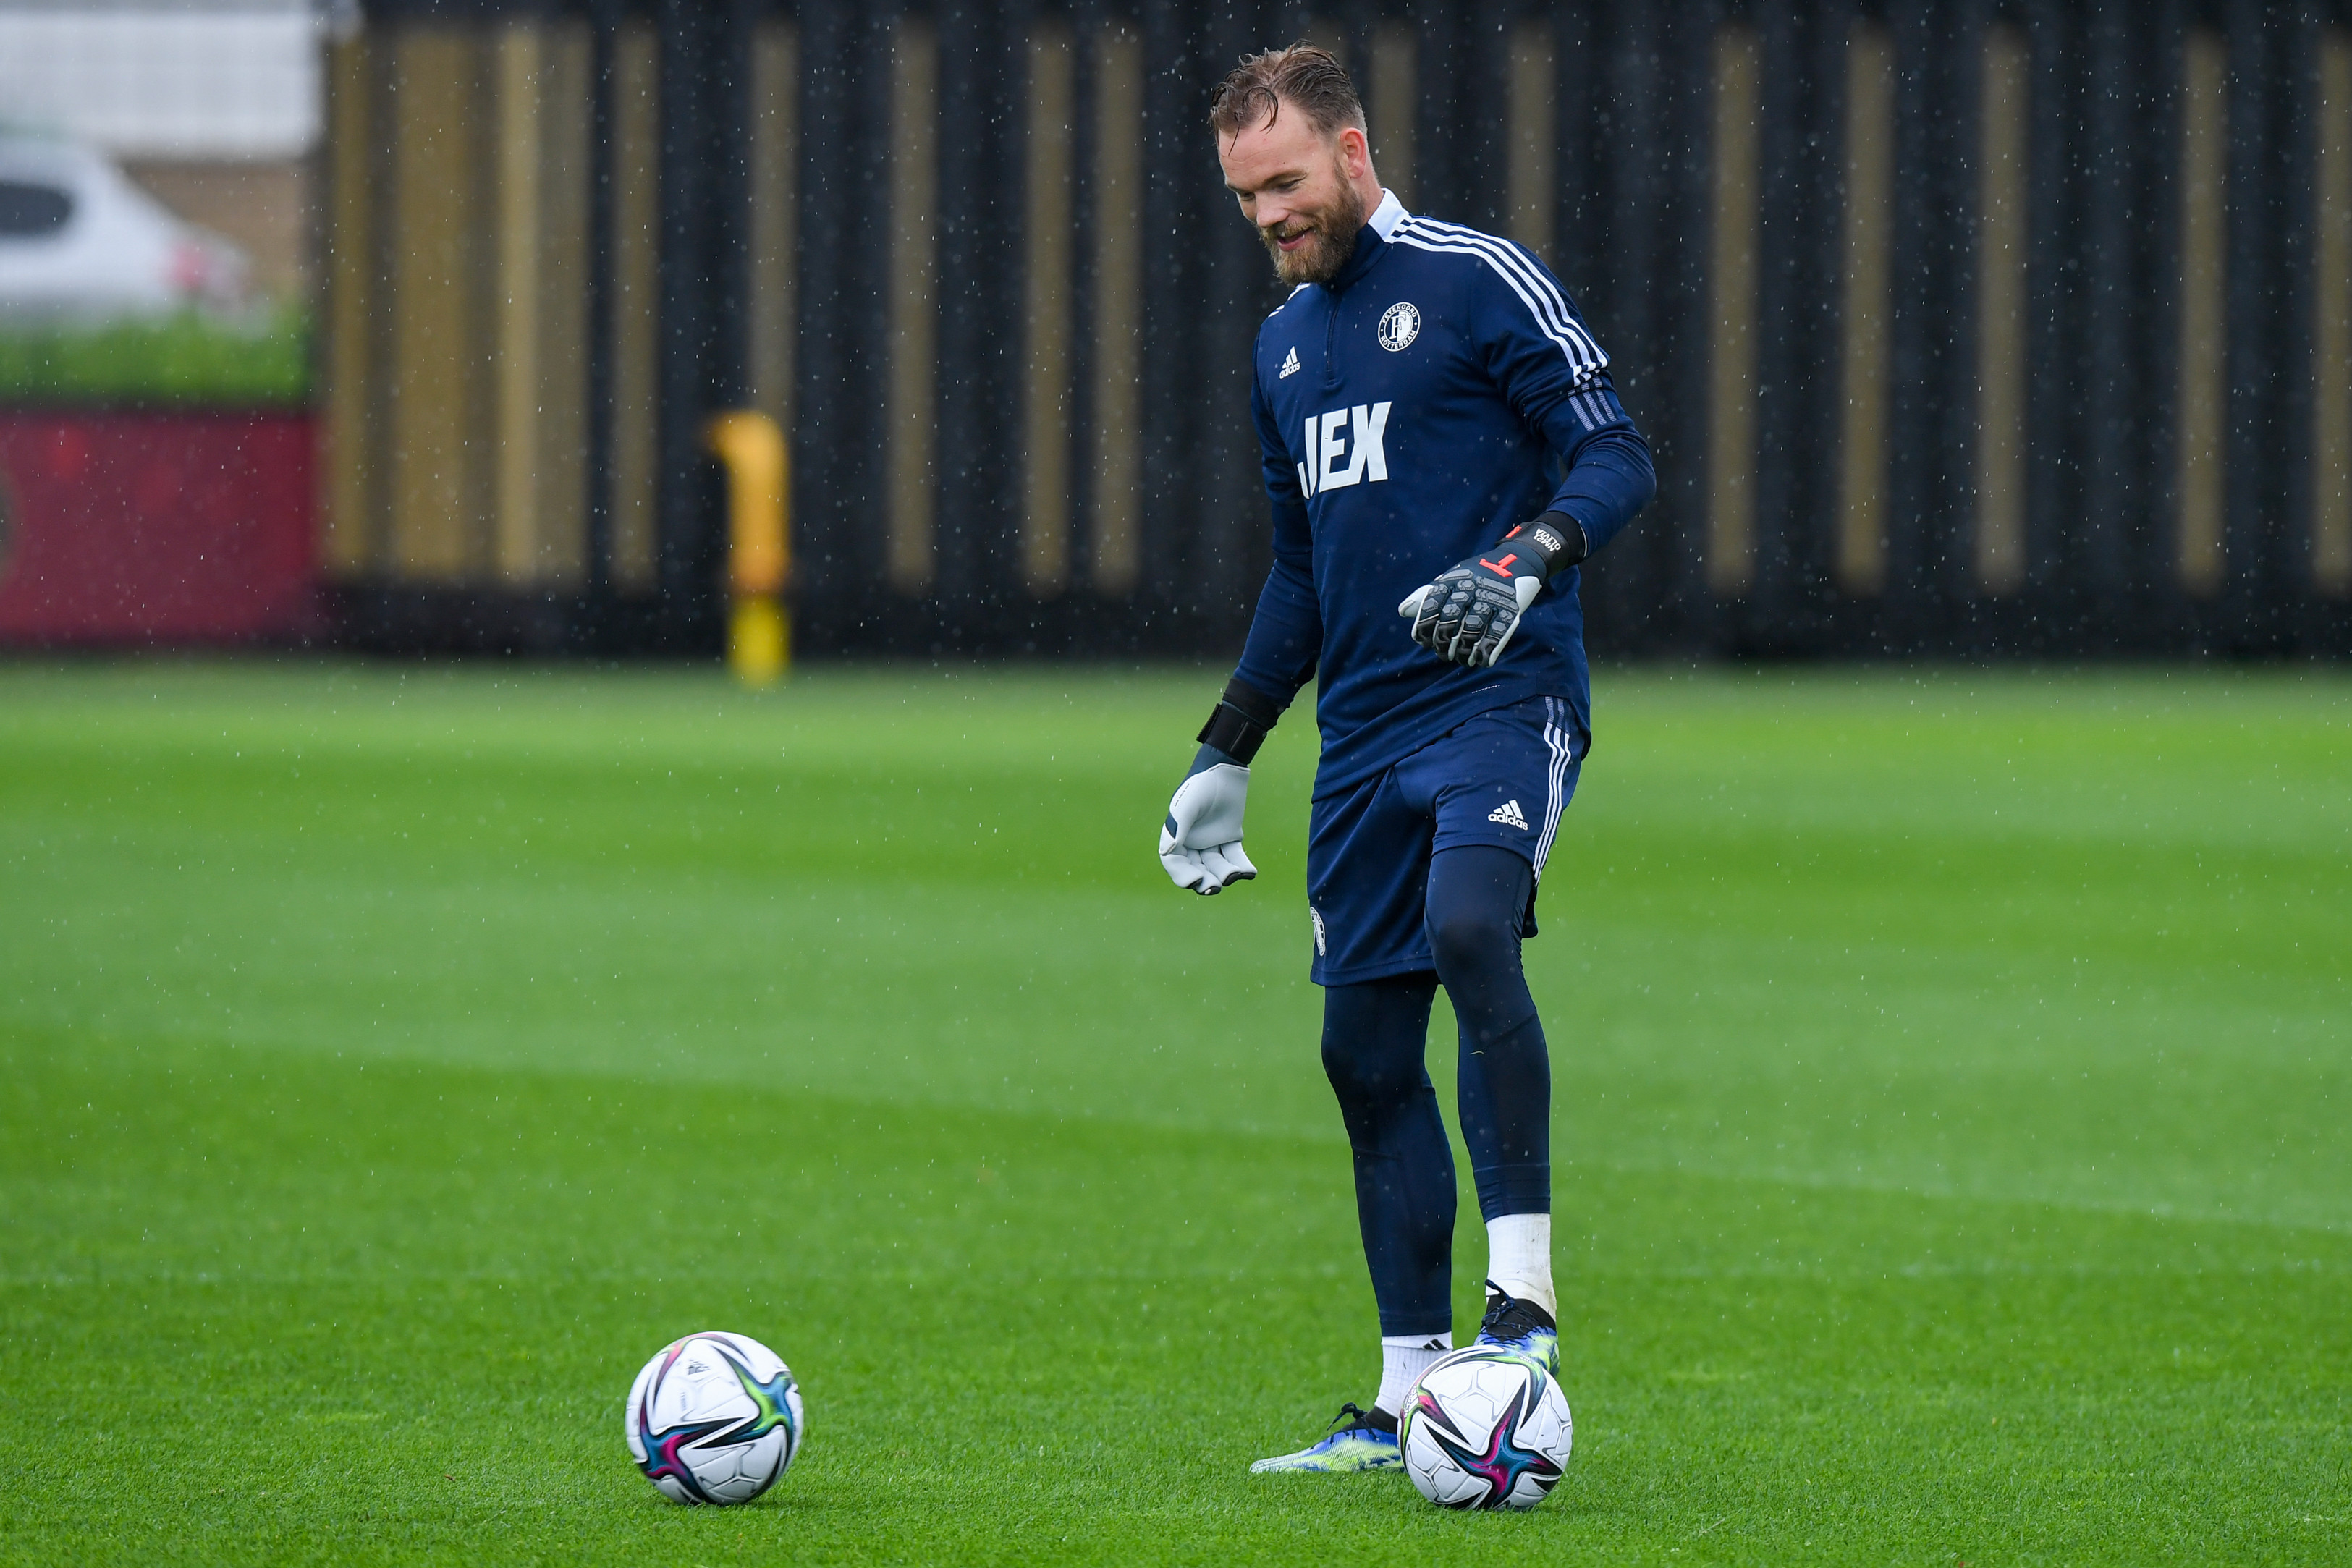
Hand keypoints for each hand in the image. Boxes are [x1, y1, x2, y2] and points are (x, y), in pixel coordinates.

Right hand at [1159, 749, 1255, 893]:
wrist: (1225, 769)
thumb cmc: (1200, 785)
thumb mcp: (1186, 806)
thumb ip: (1177, 828)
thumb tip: (1167, 852)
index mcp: (1176, 836)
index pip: (1175, 863)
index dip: (1182, 876)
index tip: (1196, 880)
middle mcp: (1192, 842)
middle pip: (1196, 870)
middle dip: (1205, 881)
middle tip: (1215, 887)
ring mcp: (1212, 841)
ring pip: (1216, 866)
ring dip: (1225, 874)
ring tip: (1236, 873)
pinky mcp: (1230, 837)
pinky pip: (1235, 856)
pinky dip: (1242, 866)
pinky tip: (1250, 872)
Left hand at [1397, 552, 1541, 668]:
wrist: (1517, 562)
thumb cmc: (1476, 577)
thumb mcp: (1452, 580)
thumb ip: (1427, 595)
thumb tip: (1403, 611)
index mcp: (1454, 579)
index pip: (1432, 602)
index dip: (1424, 625)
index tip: (1422, 641)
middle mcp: (1472, 587)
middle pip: (1450, 618)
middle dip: (1443, 641)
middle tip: (1443, 654)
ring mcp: (1492, 597)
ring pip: (1472, 629)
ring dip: (1464, 650)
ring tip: (1461, 660)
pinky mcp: (1511, 609)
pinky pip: (1497, 633)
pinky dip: (1487, 651)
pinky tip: (1481, 661)